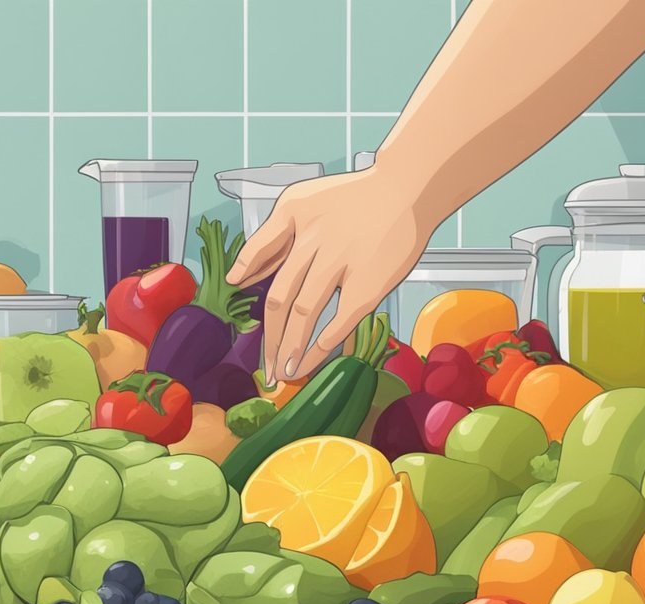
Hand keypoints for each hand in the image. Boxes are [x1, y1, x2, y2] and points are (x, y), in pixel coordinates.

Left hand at [225, 166, 440, 382]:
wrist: (407, 190)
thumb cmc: (352, 199)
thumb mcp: (301, 202)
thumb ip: (270, 239)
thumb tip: (237, 277)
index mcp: (294, 217)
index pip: (260, 252)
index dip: (247, 277)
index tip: (237, 299)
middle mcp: (313, 242)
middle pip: (281, 297)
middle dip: (270, 337)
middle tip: (266, 366)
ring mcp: (341, 264)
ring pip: (304, 313)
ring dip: (290, 347)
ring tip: (284, 373)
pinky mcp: (368, 285)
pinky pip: (339, 322)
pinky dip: (321, 345)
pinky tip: (309, 362)